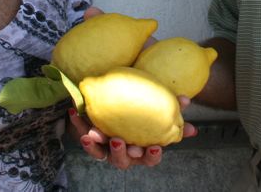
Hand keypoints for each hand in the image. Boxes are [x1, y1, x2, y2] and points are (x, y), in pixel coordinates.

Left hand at [68, 98, 197, 169]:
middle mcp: (125, 152)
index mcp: (143, 148)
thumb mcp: (157, 106)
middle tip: (117, 140)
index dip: (152, 155)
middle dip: (119, 153)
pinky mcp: (91, 137)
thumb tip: (187, 100)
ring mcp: (106, 147)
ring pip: (101, 153)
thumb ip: (172, 105)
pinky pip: (84, 135)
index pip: (150, 157)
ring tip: (92, 134)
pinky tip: (74, 113)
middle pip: (123, 161)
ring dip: (95, 145)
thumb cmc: (142, 108)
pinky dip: (78, 126)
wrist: (117, 100)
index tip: (154, 146)